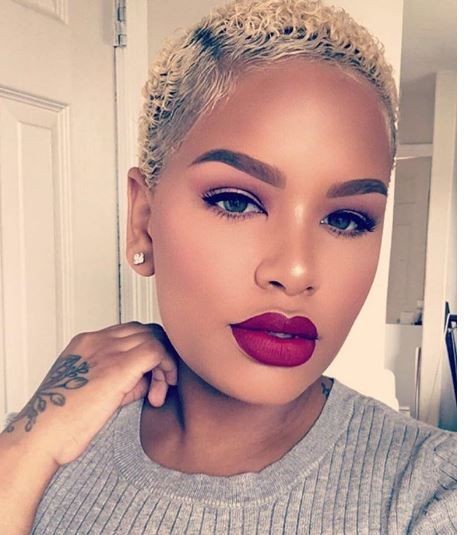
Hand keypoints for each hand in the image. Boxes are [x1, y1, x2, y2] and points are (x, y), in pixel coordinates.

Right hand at [2, 322, 178, 465]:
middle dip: (159, 356)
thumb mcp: (92, 390)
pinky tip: (159, 391)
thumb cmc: (62, 423)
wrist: (41, 437)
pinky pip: (156, 350)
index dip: (146, 353)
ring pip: (154, 337)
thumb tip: (148, 380)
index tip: (148, 381)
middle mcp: (98, 340)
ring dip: (163, 365)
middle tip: (158, 388)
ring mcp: (108, 350)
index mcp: (88, 343)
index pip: (131, 333)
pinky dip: (166, 366)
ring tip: (156, 395)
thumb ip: (121, 378)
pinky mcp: (118, 366)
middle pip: (145, 330)